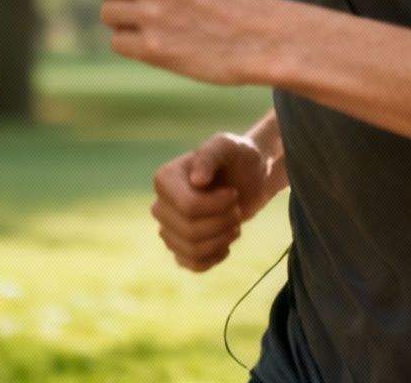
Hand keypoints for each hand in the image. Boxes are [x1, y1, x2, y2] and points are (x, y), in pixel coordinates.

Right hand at [151, 132, 277, 271]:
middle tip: (236, 208)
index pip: (188, 207)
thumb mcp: (227, 146)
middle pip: (190, 230)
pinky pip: (192, 265)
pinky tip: (226, 242)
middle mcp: (160, 205)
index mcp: (165, 179)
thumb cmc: (237, 157)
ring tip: (234, 223)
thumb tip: (196, 180)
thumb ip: (210, 156)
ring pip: (192, 250)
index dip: (217, 206)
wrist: (250, 177)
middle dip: (223, 222)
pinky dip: (214, 257)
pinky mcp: (181, 248)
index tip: (233, 193)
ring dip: (222, 239)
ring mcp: (169, 229)